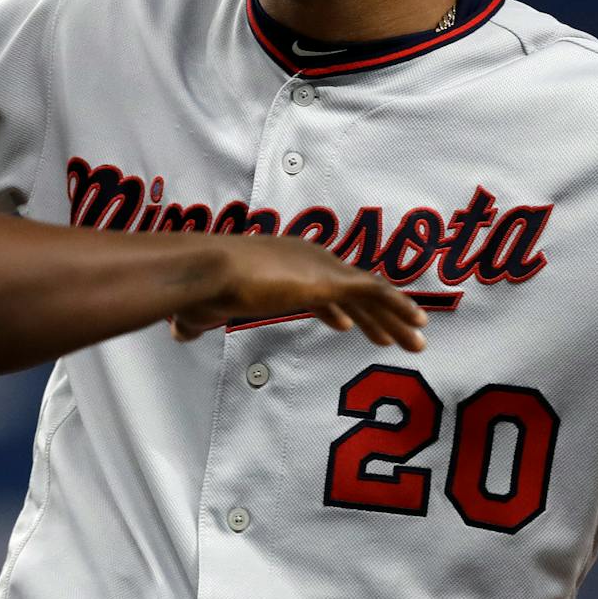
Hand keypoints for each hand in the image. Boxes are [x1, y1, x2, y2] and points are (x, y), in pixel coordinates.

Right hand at [170, 238, 428, 350]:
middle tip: (398, 337)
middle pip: (351, 291)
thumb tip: (179, 330)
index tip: (347, 326)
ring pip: (371, 295)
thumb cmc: (201, 286)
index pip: (317, 286)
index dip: (335, 307)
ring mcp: (321, 267)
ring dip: (396, 318)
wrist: (210, 269)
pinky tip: (417, 323)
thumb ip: (198, 317)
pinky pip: (376, 294)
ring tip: (418, 340)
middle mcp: (306, 258)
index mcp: (281, 262)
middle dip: (376, 316)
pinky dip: (398, 307)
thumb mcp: (202, 305)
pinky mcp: (331, 280)